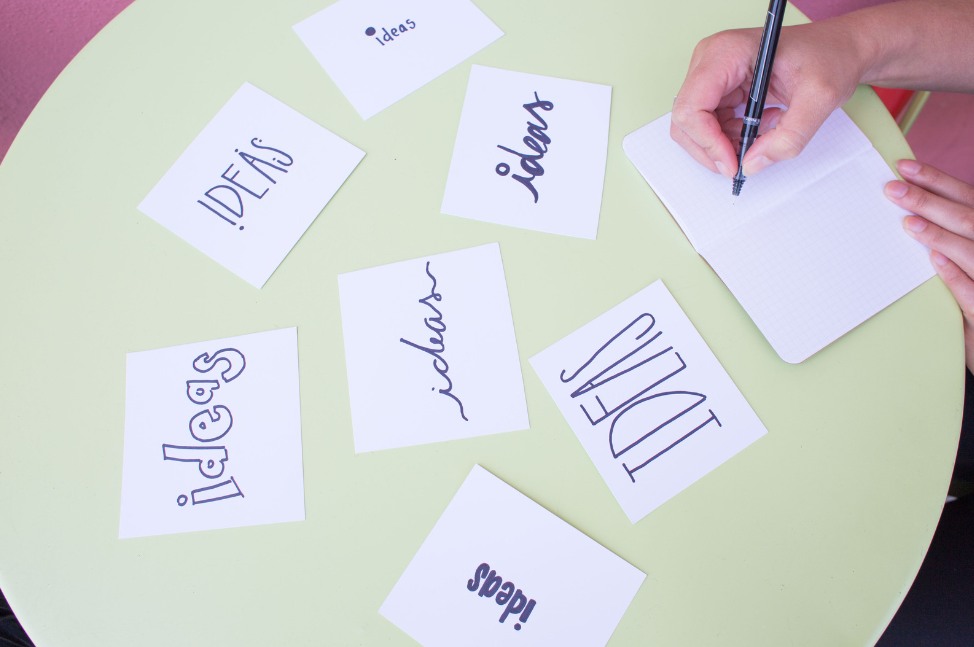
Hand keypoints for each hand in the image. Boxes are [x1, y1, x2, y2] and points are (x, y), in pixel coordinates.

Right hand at [671, 22, 866, 177]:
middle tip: (743, 163)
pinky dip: (731, 139)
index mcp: (727, 52)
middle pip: (686, 120)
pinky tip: (760, 128)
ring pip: (694, 127)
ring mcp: (711, 75)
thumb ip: (789, 137)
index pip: (691, 107)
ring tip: (763, 136)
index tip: (733, 164)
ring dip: (723, 145)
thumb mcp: (820, 98)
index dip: (707, 142)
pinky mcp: (719, 89)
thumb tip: (752, 165)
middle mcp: (710, 61)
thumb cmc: (830, 57)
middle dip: (712, 149)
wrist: (840, 49)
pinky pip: (709, 126)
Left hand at [887, 160, 973, 369]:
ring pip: (972, 250)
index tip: (904, 167)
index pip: (966, 197)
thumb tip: (908, 207)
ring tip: (909, 223)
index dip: (937, 180)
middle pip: (967, 217)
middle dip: (929, 200)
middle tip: (892, 189)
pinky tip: (935, 260)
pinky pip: (972, 291)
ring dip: (940, 235)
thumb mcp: (966, 255)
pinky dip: (955, 274)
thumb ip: (950, 231)